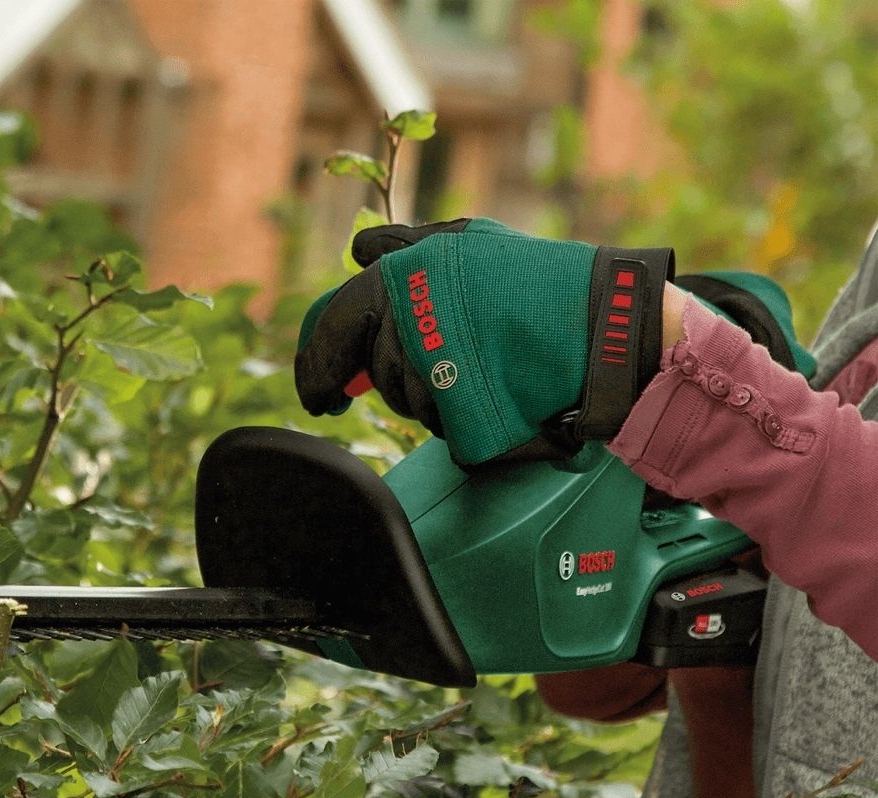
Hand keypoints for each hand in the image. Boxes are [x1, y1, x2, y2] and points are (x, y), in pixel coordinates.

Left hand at [295, 219, 674, 465]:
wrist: (607, 326)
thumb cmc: (536, 280)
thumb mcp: (467, 241)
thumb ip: (402, 245)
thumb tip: (354, 255)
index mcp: (398, 276)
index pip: (328, 328)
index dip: (316, 364)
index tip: (321, 391)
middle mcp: (407, 324)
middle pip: (374, 372)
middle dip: (394, 375)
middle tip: (440, 363)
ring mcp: (434, 375)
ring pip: (409, 403)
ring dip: (437, 393)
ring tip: (487, 363)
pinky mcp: (462, 420)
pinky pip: (445, 431)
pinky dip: (467, 420)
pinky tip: (500, 393)